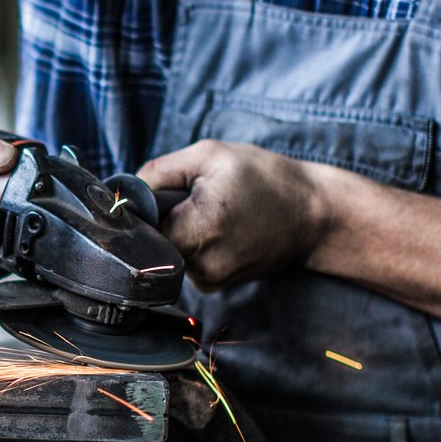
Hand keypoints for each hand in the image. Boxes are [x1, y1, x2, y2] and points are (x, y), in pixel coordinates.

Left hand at [136, 140, 332, 291]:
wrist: (314, 215)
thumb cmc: (266, 179)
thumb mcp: (209, 156)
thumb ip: (159, 171)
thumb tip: (127, 190)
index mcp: (198, 231)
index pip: (140, 229)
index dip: (142, 209)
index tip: (157, 194)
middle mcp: (201, 265)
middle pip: (153, 241)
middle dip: (162, 217)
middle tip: (192, 197)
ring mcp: (209, 281)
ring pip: (168, 251)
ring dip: (179, 229)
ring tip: (212, 210)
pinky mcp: (215, 285)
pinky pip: (185, 260)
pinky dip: (193, 241)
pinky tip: (220, 226)